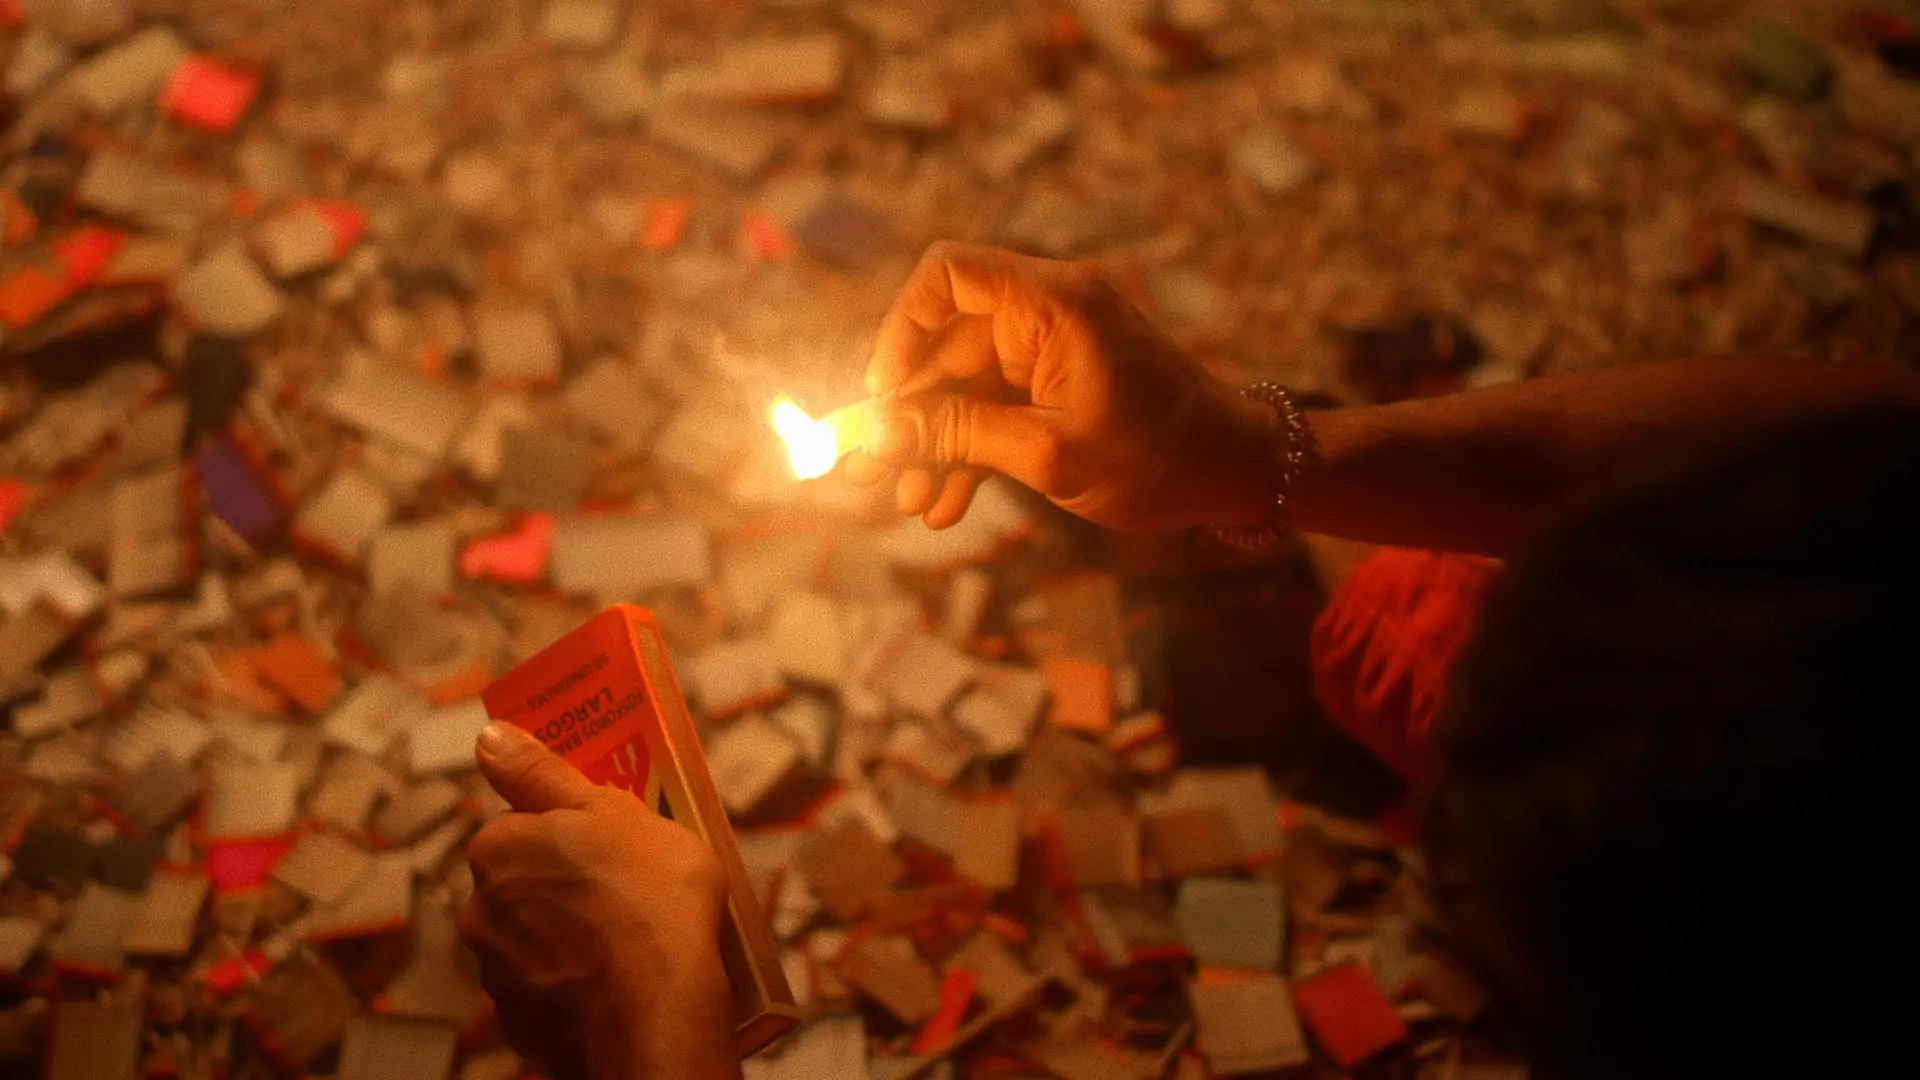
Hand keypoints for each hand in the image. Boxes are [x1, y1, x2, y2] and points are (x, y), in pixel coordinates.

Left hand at [461, 723, 740, 1079]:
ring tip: (633, 942)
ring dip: (571, 936)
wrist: (657, 1014)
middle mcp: (481, 910)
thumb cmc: (647, 898)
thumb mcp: (610, 809)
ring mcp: (498, 974)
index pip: (525, 825)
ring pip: (536, 938)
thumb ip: (542, 773)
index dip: (573, 832)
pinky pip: (550, 989)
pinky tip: (619, 982)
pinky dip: (577, 984)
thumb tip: (489, 735)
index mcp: (498, 848)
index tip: (613, 844)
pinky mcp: (522, 1024)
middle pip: (527, 882)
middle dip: (568, 885)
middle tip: (630, 888)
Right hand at [856, 241, 1281, 531]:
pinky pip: (997, 405)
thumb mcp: (1047, 452)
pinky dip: (972, 450)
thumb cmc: (1159, 456)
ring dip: (935, 443)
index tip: (884, 392)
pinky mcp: (1060, 383)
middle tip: (868, 470)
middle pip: (947, 340)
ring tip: (905, 501)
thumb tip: (877, 434)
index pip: (948, 273)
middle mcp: (1049, 311)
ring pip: (966, 384)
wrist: (1239, 474)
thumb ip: (959, 435)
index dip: (902, 327)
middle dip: (908, 410)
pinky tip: (946, 505)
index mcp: (1053, 302)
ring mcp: (1053, 348)